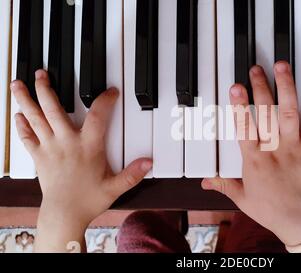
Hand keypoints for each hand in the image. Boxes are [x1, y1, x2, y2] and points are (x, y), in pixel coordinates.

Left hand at [11, 70, 151, 251]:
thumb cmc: (88, 200)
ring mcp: (50, 148)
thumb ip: (133, 173)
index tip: (110, 91)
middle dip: (46, 88)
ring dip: (26, 100)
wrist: (64, 214)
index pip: (97, 116)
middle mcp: (67, 143)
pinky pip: (27, 137)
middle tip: (42, 73)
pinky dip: (22, 125)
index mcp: (88, 147)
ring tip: (18, 85)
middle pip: (53, 109)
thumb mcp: (116, 186)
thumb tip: (148, 162)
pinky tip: (18, 115)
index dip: (105, 100)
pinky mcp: (39, 158)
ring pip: (35, 118)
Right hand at [202, 62, 300, 246]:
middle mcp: (273, 149)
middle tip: (256, 69)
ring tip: (281, 67)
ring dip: (285, 87)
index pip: (244, 126)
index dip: (240, 105)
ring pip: (288, 112)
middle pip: (265, 112)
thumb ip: (224, 185)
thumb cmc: (273, 211)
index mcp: (254, 159)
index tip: (236, 86)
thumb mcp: (243, 199)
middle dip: (260, 87)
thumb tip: (205, 181)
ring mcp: (294, 146)